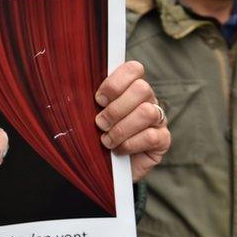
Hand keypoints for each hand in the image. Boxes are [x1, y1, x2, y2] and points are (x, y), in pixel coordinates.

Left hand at [94, 61, 170, 181]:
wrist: (108, 168)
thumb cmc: (97, 136)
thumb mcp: (90, 115)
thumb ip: (89, 100)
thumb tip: (74, 87)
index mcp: (130, 87)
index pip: (133, 69)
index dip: (116, 82)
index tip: (99, 99)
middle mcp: (147, 100)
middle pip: (142, 88)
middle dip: (116, 108)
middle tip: (100, 123)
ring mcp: (158, 119)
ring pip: (147, 112)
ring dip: (121, 128)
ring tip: (106, 140)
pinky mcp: (163, 140)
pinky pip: (151, 136)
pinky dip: (130, 144)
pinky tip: (118, 150)